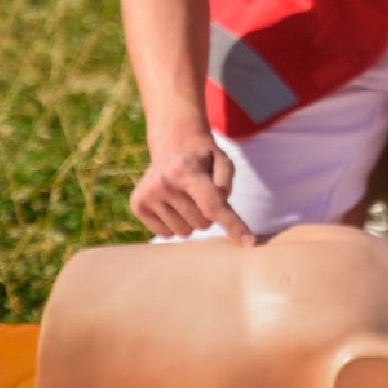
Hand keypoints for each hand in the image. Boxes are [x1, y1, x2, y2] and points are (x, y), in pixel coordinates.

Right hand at [130, 126, 256, 245]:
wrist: (173, 144)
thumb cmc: (203, 157)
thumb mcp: (223, 159)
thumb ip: (227, 180)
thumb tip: (220, 206)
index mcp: (186, 171)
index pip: (213, 205)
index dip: (233, 225)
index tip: (249, 242)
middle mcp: (164, 183)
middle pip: (202, 223)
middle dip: (208, 213)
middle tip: (200, 192)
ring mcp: (148, 195)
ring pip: (184, 232)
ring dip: (191, 219)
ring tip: (186, 196)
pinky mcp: (138, 205)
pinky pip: (166, 234)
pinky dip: (175, 223)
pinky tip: (172, 203)